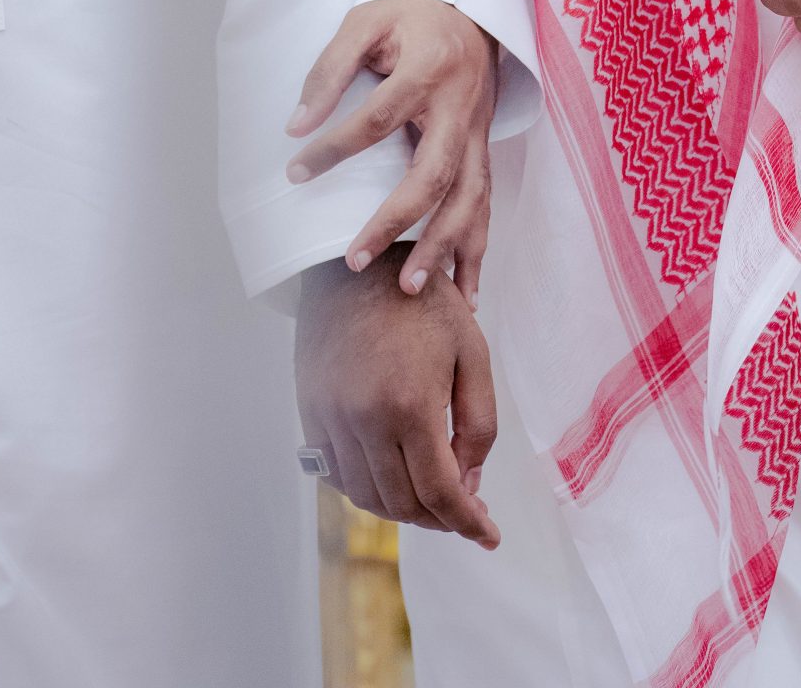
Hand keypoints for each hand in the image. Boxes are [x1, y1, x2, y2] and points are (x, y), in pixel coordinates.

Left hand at [285, 0, 496, 304]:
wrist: (472, 7)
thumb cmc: (411, 15)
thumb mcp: (366, 20)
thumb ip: (331, 68)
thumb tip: (296, 126)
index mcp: (430, 68)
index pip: (378, 118)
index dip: (334, 148)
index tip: (296, 171)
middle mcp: (461, 106)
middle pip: (434, 172)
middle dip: (397, 221)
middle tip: (355, 260)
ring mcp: (479, 131)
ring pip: (470, 198)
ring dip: (443, 246)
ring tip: (409, 287)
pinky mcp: (485, 149)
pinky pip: (486, 204)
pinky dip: (477, 249)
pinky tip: (466, 291)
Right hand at [296, 250, 498, 546]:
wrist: (354, 265)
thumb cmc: (424, 302)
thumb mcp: (472, 352)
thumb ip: (478, 423)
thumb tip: (469, 482)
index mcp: (411, 406)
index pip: (441, 493)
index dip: (468, 523)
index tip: (489, 536)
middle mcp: (365, 423)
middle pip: (403, 504)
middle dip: (440, 519)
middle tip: (465, 512)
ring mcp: (332, 422)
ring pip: (368, 498)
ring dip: (403, 510)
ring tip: (432, 499)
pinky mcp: (311, 415)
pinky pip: (339, 476)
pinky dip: (368, 490)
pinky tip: (393, 477)